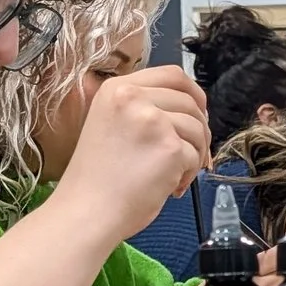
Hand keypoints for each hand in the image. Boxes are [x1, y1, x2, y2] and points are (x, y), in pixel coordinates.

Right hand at [49, 66, 208, 247]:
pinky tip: (169, 187)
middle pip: (190, 101)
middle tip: (190, 153)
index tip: (199, 110)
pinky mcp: (169, 147)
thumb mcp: (109, 124)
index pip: (171, 74)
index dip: (192, 92)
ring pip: (198, 128)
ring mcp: (153, 121)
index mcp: (116, 89)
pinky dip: (188, 174)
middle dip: (198, 128)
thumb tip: (187, 110)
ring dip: (195, 154)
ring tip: (174, 175)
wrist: (86, 211)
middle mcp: (133, 97)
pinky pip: (195, 156)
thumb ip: (140, 109)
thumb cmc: (97, 179)